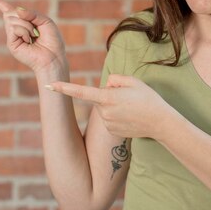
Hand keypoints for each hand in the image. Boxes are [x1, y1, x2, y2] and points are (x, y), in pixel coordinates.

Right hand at [0, 0, 67, 73]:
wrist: (53, 57)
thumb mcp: (46, 21)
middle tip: (35, 29)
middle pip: (11, 13)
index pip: (10, 11)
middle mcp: (16, 29)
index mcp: (24, 23)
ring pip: (12, 19)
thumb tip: (17, 11)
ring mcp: (12, 37)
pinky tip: (29, 41)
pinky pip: (14, 28)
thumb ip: (33, 13)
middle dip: (24, 16)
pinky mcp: (11, 44)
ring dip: (27, 26)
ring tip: (34, 36)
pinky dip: (24, 31)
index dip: (0, 3)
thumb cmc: (52, 41)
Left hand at [46, 74, 174, 138]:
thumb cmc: (148, 99)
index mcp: (108, 97)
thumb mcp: (133, 81)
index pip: (82, 91)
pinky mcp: (112, 131)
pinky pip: (110, 118)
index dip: (64, 88)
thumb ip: (115, 79)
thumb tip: (106, 85)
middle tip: (129, 97)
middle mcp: (104, 112)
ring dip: (114, 105)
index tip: (50, 86)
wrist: (160, 123)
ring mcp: (107, 123)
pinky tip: (131, 117)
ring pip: (105, 108)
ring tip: (132, 108)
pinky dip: (118, 116)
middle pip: (99, 96)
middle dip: (109, 94)